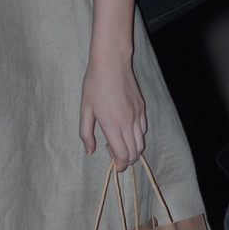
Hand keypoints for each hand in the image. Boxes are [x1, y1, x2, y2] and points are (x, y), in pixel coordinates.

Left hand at [81, 52, 146, 169]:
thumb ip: (86, 133)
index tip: (114, 166)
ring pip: (141, 142)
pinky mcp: (142, 108)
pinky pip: (144, 129)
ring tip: (119, 140)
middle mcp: (128, 123)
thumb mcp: (85, 109)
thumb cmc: (95, 84)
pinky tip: (125, 128)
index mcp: (112, 125)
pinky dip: (137, 136)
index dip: (119, 165)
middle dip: (126, 160)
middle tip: (113, 153)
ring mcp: (137, 115)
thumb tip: (90, 151)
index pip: (122, 155)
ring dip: (132, 149)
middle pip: (135, 153)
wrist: (112, 63)